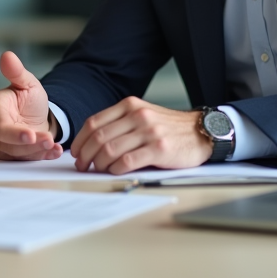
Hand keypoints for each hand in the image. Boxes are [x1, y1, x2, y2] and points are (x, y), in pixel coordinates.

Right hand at [0, 51, 62, 160]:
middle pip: (7, 144)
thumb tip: (7, 55)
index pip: (0, 126)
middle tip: (48, 140)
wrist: (36, 115)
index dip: (14, 133)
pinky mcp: (12, 154)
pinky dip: (42, 157)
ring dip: (37, 152)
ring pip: (17, 154)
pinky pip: (25, 160)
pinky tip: (55, 152)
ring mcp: (2, 143)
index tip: (31, 135)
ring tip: (54, 146)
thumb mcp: (27, 82)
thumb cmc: (28, 98)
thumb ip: (17, 71)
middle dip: (30, 145)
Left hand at [70, 97, 209, 174]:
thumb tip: (91, 143)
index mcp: (130, 105)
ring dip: (99, 164)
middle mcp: (138, 115)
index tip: (75, 153)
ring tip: (98, 170)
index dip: (80, 140)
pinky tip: (115, 172)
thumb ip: (121, 123)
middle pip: (99, 137)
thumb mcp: (143, 115)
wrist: (201, 132)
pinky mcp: (159, 149)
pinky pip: (128, 161)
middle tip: (82, 166)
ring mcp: (148, 131)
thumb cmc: (168, 128)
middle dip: (85, 155)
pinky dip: (116, 169)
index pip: (94, 122)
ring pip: (110, 149)